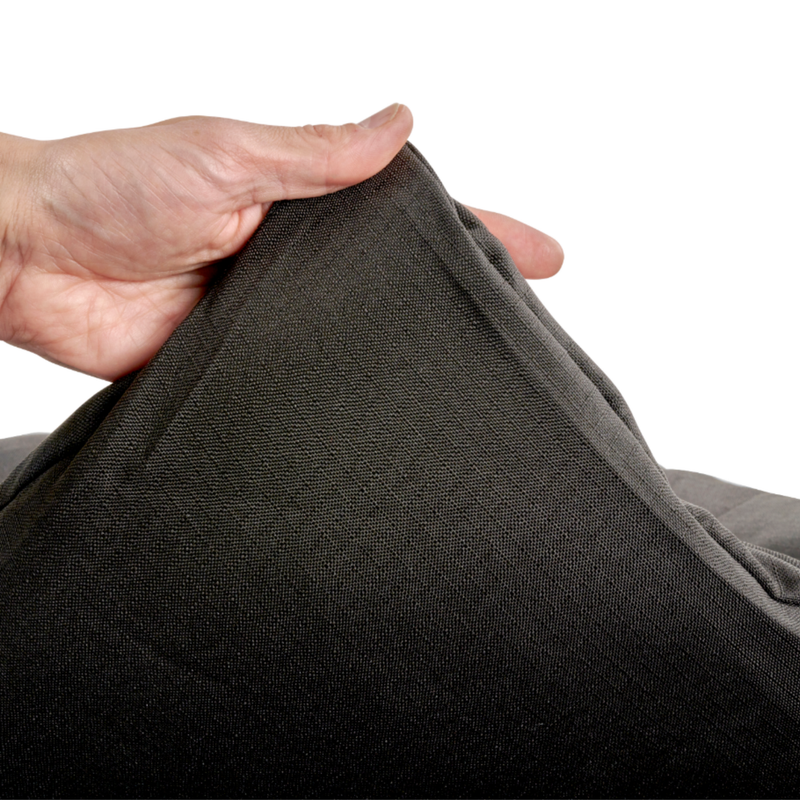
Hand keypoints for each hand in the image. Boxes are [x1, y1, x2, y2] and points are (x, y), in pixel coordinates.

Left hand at [0, 107, 562, 380]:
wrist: (33, 258)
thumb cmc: (112, 186)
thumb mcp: (227, 153)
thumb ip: (315, 154)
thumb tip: (399, 123)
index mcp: (304, 204)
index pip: (412, 216)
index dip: (480, 233)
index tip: (543, 253)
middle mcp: (296, 262)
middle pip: (394, 282)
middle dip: (457, 299)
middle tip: (526, 327)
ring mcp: (271, 316)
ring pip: (354, 336)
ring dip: (401, 349)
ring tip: (470, 377)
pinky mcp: (239, 364)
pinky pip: (301, 380)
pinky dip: (336, 390)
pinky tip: (374, 407)